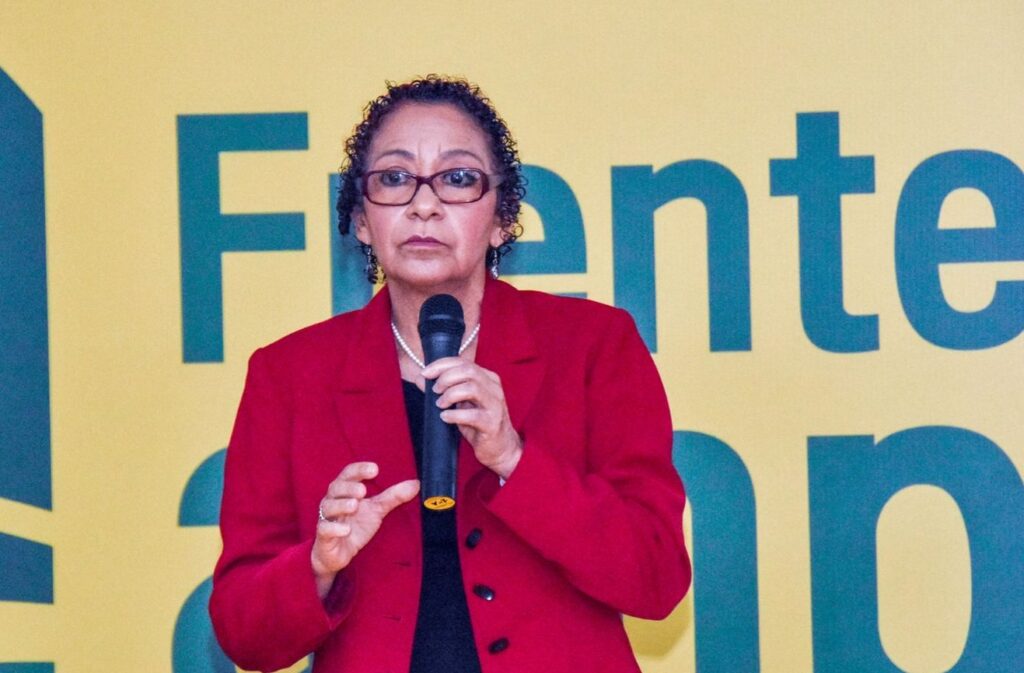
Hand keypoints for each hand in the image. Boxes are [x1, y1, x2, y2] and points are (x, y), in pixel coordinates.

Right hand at [312, 461, 418, 597]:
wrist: (338, 553)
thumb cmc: (355, 526)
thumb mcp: (376, 510)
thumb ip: (393, 497)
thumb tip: (415, 484)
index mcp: (345, 491)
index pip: (349, 474)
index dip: (359, 469)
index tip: (374, 469)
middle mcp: (333, 501)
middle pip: (336, 487)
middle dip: (348, 487)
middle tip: (363, 490)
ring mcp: (327, 518)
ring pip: (328, 507)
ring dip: (341, 505)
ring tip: (354, 505)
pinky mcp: (324, 536)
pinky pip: (324, 529)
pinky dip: (334, 528)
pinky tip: (346, 529)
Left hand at [421, 357, 522, 479]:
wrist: (500, 447)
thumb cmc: (478, 423)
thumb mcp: (461, 402)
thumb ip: (444, 388)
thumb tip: (420, 378)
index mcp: (487, 378)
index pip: (463, 362)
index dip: (441, 365)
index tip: (425, 373)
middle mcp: (493, 388)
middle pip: (468, 370)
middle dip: (445, 378)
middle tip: (434, 391)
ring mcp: (495, 405)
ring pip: (472, 388)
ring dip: (450, 394)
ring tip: (440, 405)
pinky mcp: (492, 423)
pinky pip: (472, 415)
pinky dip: (454, 415)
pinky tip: (445, 417)